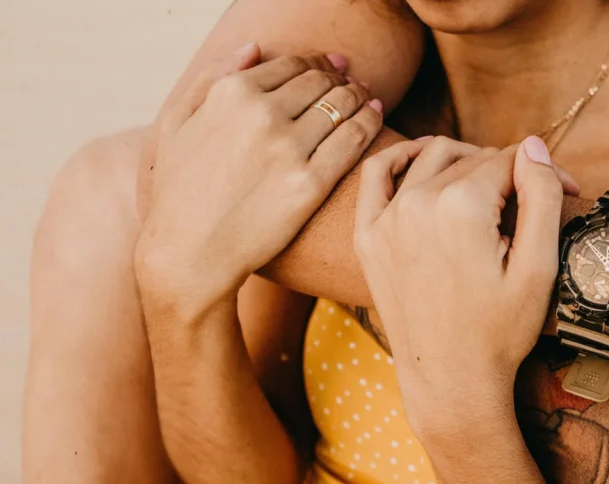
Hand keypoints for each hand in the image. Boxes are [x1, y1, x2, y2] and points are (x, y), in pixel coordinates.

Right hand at [135, 43, 382, 316]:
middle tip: (354, 82)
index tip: (330, 68)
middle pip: (320, 82)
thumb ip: (211, 77)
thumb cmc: (180, 191)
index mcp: (230, 94)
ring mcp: (288, 149)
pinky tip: (375, 116)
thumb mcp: (175, 124)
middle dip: (340, 78)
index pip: (290, 65)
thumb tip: (254, 48)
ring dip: (360, 95)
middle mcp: (261, 114)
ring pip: (341, 106)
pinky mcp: (310, 184)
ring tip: (368, 98)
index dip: (316, 63)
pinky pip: (352, 141)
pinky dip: (369, 122)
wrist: (190, 254)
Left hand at [354, 136, 576, 439]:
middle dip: (509, 172)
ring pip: (431, 158)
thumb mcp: (538, 268)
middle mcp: (417, 203)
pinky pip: (376, 174)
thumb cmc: (500, 333)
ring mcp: (386, 219)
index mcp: (461, 207)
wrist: (451, 383)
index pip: (509, 160)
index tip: (568, 190)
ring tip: (491, 188)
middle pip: (472, 159)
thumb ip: (540, 197)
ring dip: (464, 161)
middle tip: (534, 202)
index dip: (544, 172)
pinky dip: (400, 158)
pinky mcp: (368, 237)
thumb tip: (532, 145)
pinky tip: (423, 161)